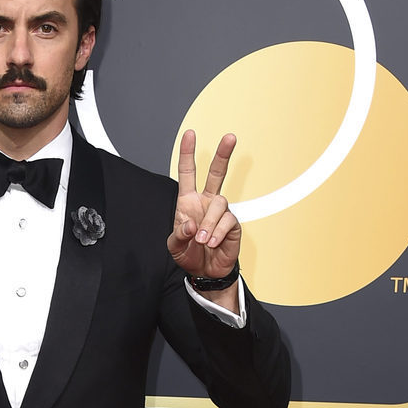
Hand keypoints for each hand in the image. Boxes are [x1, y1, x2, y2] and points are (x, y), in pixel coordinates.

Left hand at [167, 130, 241, 284]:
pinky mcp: (232, 225)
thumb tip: (191, 225)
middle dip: (223, 155)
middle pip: (216, 173)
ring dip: (209, 223)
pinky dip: (217, 233)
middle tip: (230, 138)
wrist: (204, 273)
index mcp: (189, 202)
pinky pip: (228, 221)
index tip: (190, 135)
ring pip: (220, 203)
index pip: (188, 174)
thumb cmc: (189, 254)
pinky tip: (211, 243)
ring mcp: (220, 213)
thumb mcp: (174, 246)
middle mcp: (206, 202)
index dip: (188, 154)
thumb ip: (179, 234)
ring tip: (202, 240)